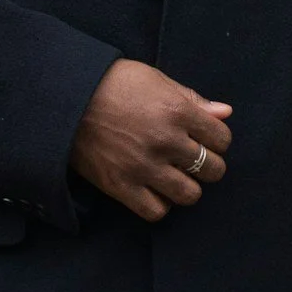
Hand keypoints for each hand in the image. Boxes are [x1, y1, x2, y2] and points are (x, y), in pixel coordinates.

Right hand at [70, 59, 231, 223]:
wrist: (65, 97)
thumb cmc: (111, 83)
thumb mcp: (155, 79)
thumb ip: (192, 98)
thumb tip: (225, 113)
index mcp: (177, 111)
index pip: (221, 138)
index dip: (215, 139)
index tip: (202, 138)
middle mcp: (165, 141)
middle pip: (212, 169)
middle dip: (206, 164)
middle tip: (190, 159)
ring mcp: (143, 167)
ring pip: (190, 195)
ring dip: (186, 186)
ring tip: (173, 176)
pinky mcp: (121, 186)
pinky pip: (156, 211)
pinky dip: (160, 204)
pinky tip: (154, 189)